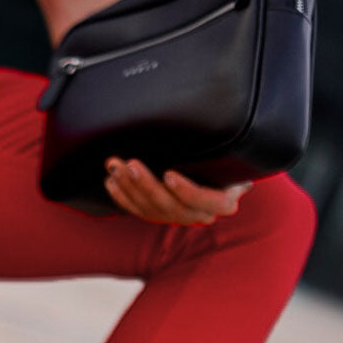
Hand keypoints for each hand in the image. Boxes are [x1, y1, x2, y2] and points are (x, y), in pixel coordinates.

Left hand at [104, 157, 250, 224]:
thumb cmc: (226, 160)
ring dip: (129, 188)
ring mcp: (179, 218)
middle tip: (130, 165)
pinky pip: (139, 211)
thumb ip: (224, 151)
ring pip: (151, 209)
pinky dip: (123, 198)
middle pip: (170, 206)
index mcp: (222, 202)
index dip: (186, 191)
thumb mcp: (232, 155)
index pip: (203, 201)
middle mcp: (201, 215)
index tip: (169, 175)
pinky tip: (111, 182)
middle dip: (146, 185)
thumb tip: (216, 125)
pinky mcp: (161, 216)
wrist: (219, 174)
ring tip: (115, 167)